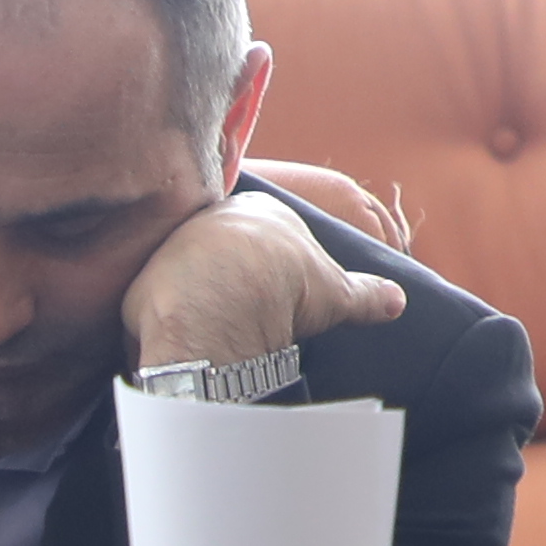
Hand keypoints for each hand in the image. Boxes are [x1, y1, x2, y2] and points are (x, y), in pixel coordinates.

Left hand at [119, 188, 407, 377]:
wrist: (222, 302)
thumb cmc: (283, 287)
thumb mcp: (335, 292)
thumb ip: (366, 293)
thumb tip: (398, 300)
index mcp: (262, 208)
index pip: (269, 232)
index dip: (277, 269)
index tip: (280, 301)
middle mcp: (215, 215)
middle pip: (226, 248)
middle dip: (233, 279)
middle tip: (246, 319)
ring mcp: (177, 240)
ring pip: (190, 268)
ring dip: (197, 296)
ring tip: (213, 331)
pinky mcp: (147, 273)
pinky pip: (159, 295)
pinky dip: (168, 316)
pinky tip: (179, 338)